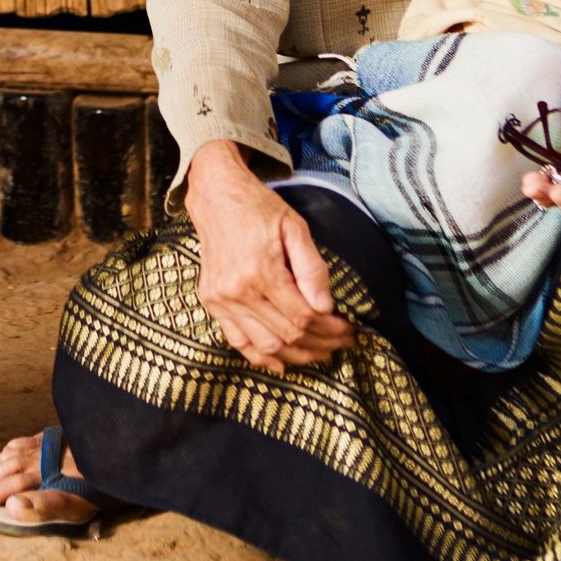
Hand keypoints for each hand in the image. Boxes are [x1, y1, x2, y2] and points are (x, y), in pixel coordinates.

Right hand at [182, 141, 355, 371]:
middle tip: (342, 344)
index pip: (302, 316)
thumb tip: (326, 307)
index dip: (330, 329)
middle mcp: (237, 290)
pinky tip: (281, 363)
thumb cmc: (259, 208)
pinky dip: (260, 357)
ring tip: (320, 353)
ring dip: (296, 355)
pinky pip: (237, 341)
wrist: (217, 197)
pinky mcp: (212, 302)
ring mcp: (221, 300)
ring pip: (265, 345)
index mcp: (261, 270)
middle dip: (320, 343)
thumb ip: (312, 268)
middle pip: (286, 334)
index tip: (348, 330)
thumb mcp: (295, 227)